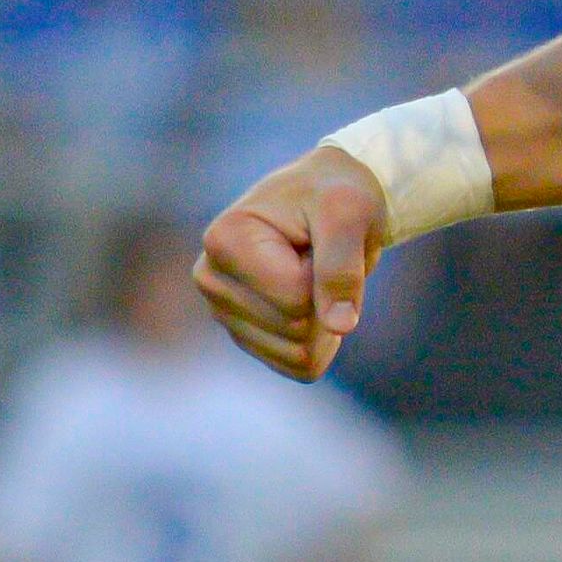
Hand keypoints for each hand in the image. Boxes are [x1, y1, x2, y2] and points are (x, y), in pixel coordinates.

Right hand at [196, 146, 389, 379]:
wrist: (326, 197)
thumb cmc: (335, 195)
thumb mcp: (349, 213)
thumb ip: (342, 267)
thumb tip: (339, 326)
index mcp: (224, 241)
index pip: (295, 296)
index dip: (325, 273)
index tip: (316, 237)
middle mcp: (212, 280)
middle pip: (296, 329)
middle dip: (325, 297)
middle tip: (317, 256)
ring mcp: (223, 312)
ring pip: (299, 354)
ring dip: (324, 319)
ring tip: (310, 273)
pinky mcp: (244, 336)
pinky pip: (299, 366)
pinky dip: (320, 341)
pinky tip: (308, 300)